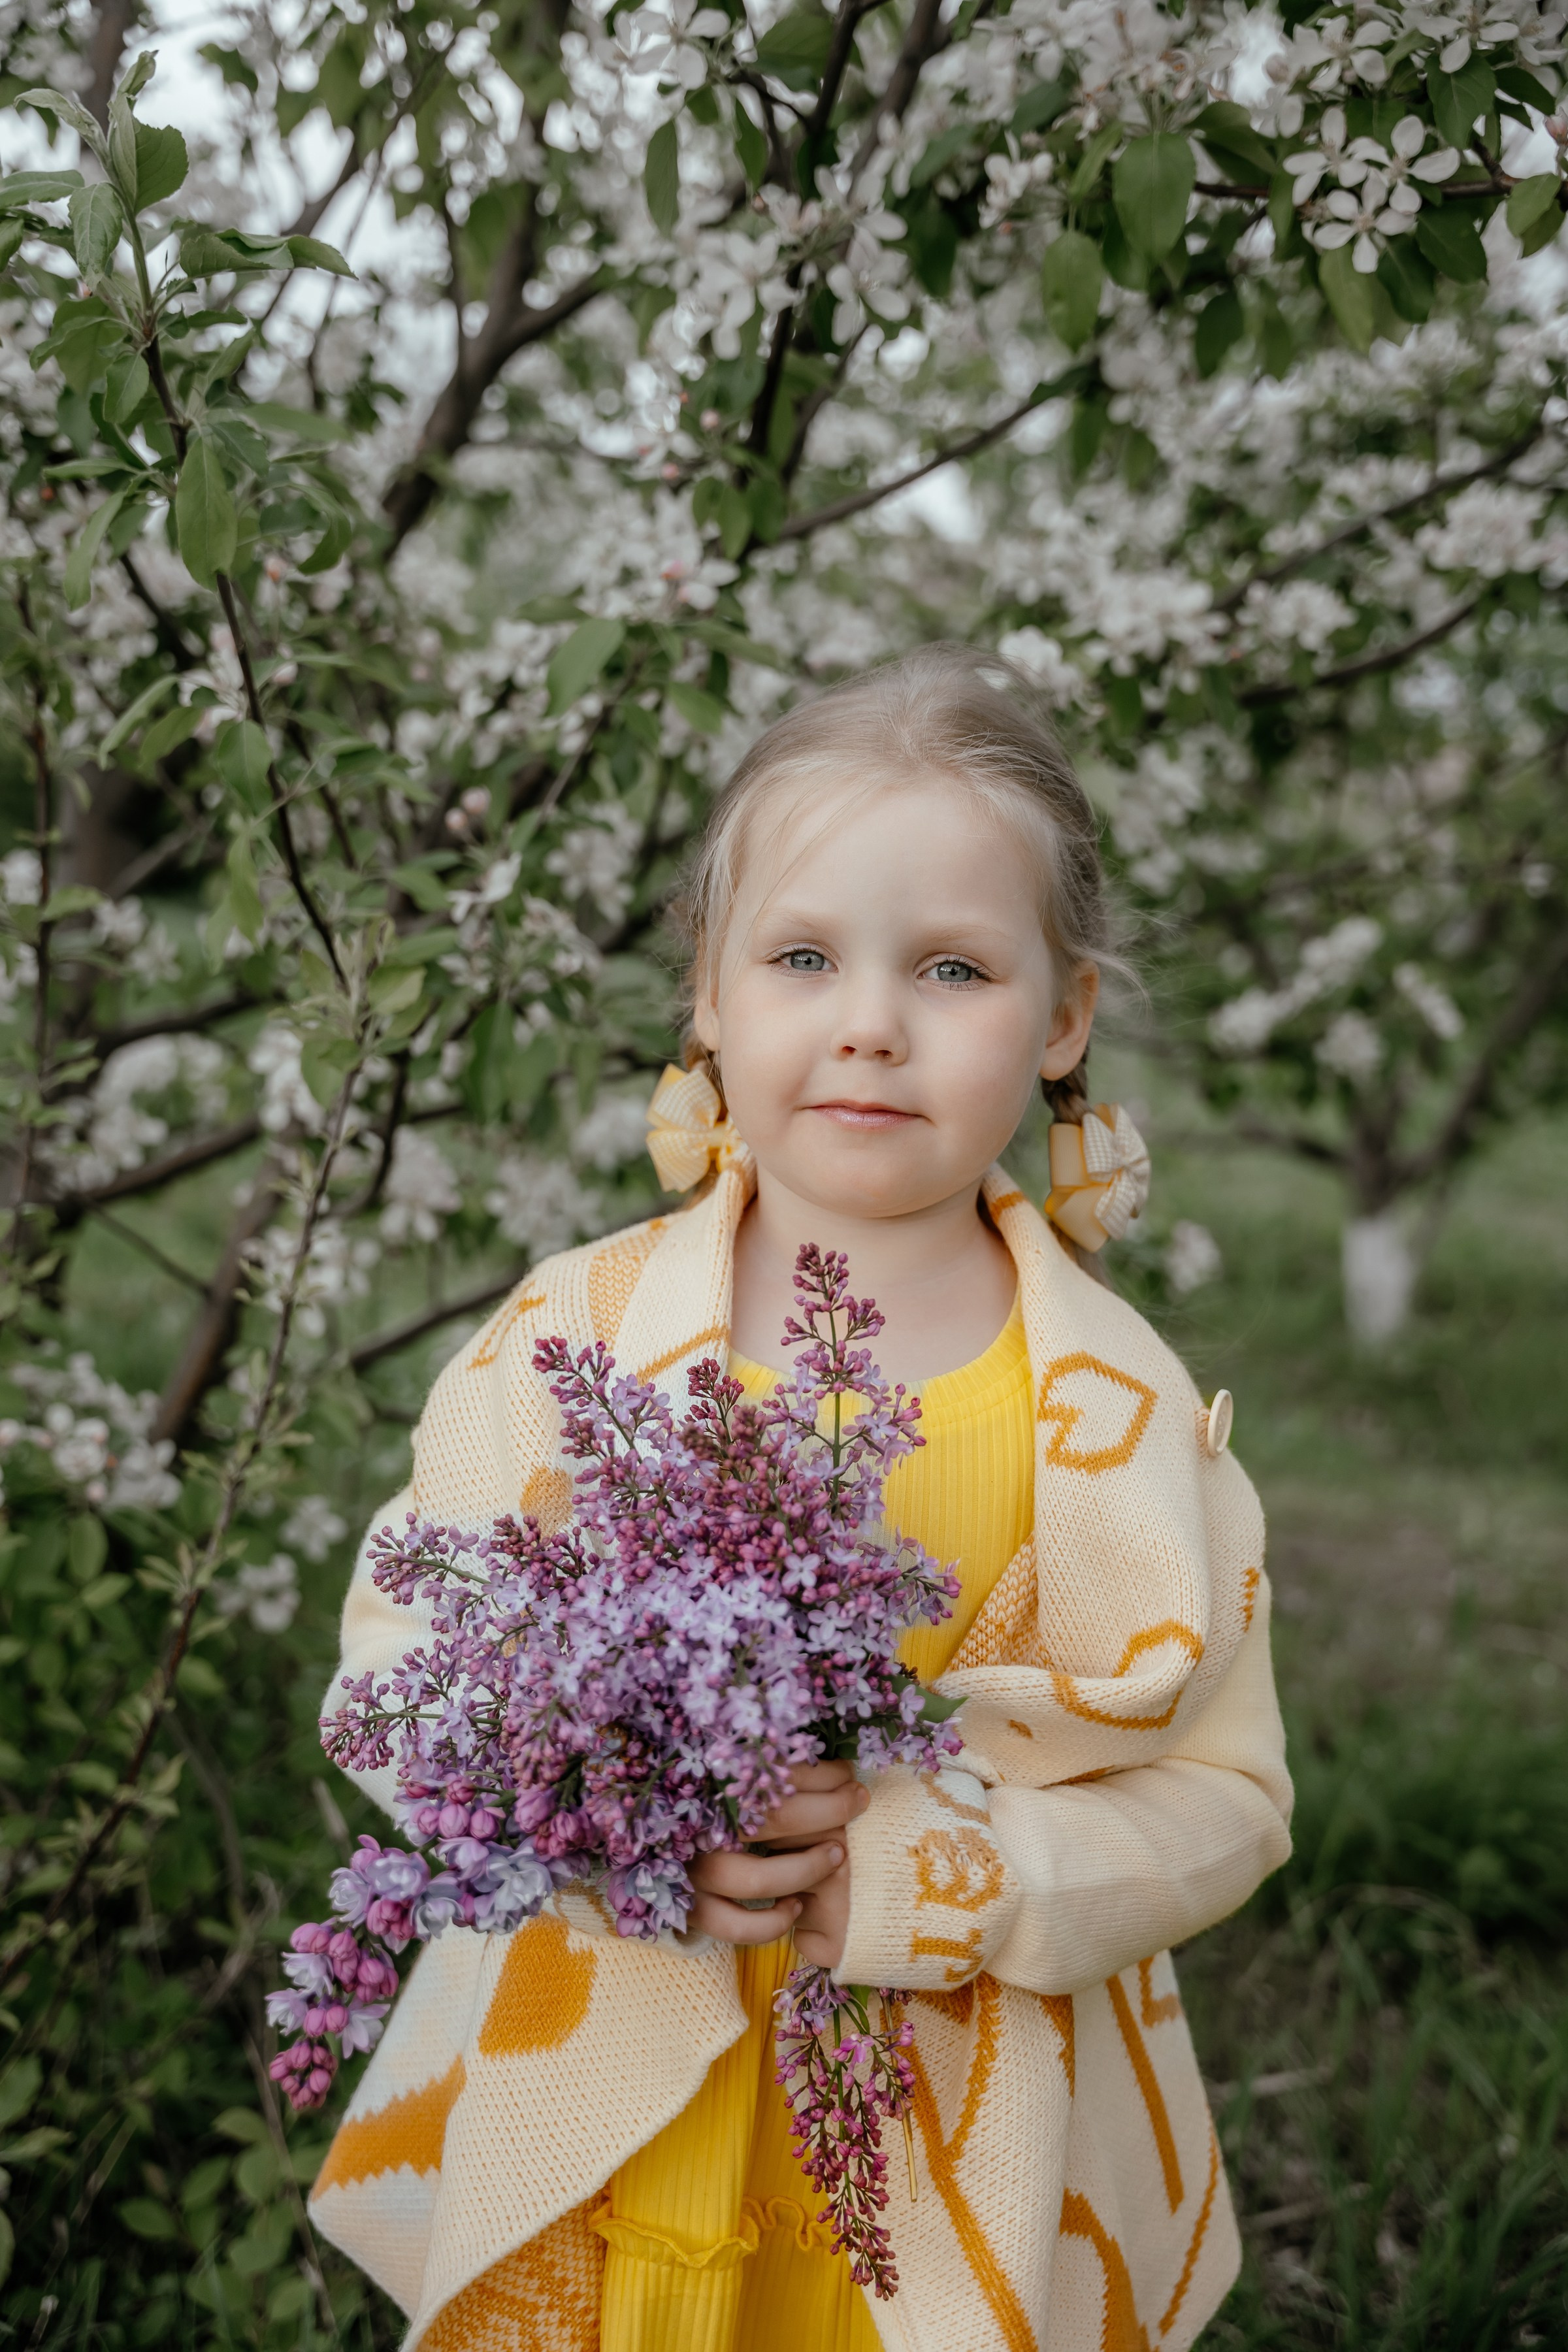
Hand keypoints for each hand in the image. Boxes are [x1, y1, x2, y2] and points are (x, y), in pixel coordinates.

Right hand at [687, 1760, 868, 1965]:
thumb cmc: (712, 1807)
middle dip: (827, 1811)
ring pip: (756, 1879)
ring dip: (805, 1869)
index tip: (847, 1772)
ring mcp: (693, 1872)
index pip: (772, 1773)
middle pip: (773, 1818)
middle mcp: (698, 1828)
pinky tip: (795, 1906)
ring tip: (835, 1856)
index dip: (819, 1773)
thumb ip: (770, 1771)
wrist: (661, 1849)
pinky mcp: (693, 1910)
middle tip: (855, 1802)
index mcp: (707, 1788)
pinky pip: (737, 1926)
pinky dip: (772, 1922)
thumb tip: (828, 1761)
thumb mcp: (734, 1778)